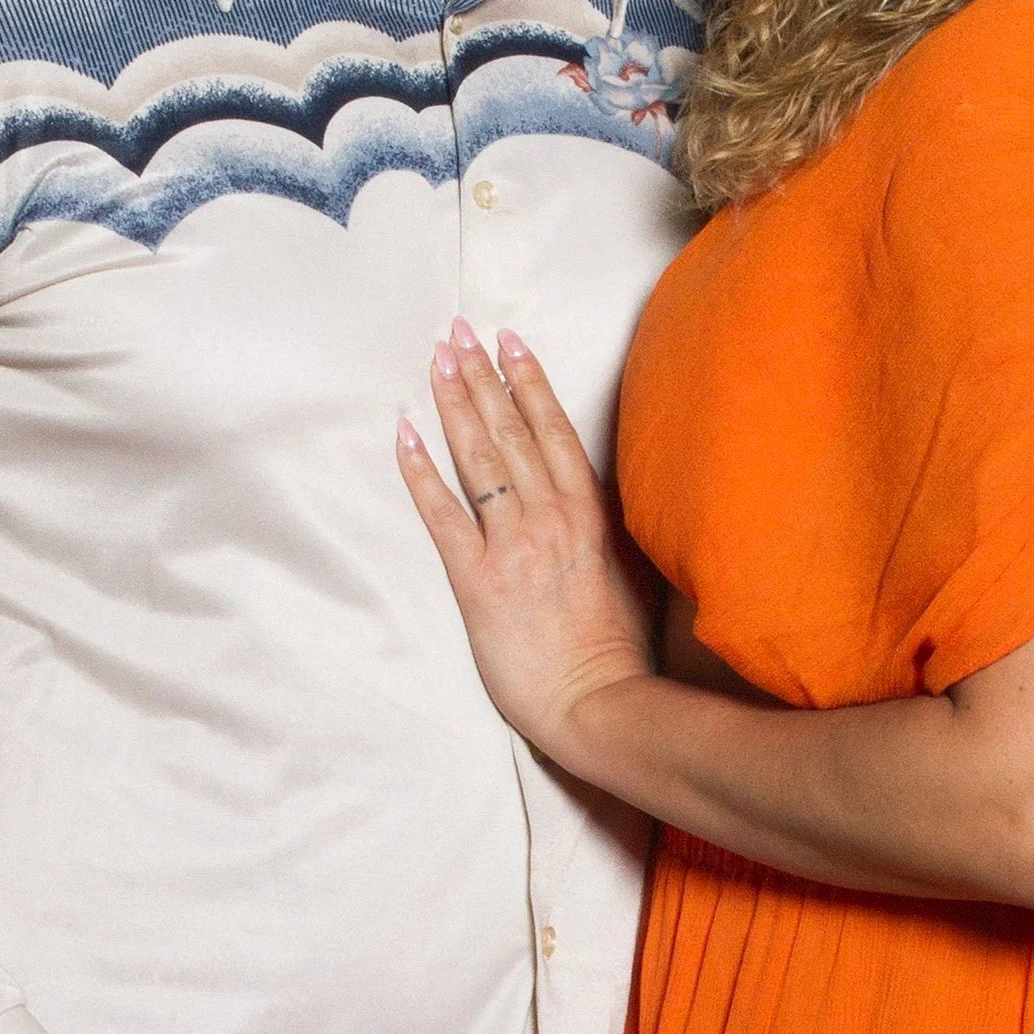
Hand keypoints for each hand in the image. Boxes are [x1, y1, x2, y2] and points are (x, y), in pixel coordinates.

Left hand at [396, 318, 652, 761]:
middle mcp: (550, 517)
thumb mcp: (629, 573)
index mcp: (589, 514)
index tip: (510, 343)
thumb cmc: (617, 649)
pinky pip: (443, 514)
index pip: (554, 431)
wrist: (597, 702)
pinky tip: (404, 434)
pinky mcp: (478, 579)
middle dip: (483, 376)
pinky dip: (421, 472)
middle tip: (459, 331)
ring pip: (479, 458)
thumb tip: (595, 496)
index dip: (528, 383)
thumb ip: (609, 529)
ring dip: (455, 404)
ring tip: (438, 360)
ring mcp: (513, 545)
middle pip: (510, 431)